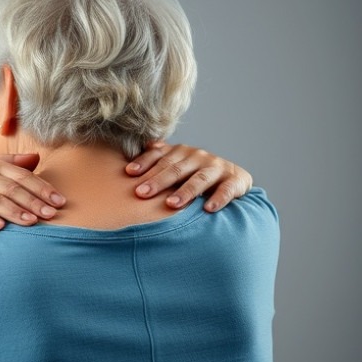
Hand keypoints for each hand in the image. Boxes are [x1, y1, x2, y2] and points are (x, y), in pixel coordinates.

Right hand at [0, 154, 65, 229]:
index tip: (60, 201)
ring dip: (15, 211)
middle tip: (52, 214)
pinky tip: (0, 227)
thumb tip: (36, 159)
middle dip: (34, 201)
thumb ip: (11, 163)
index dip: (42, 188)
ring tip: (32, 222)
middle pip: (13, 188)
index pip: (22, 176)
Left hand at [125, 143, 252, 212]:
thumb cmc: (194, 176)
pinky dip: (218, 198)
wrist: (234, 180)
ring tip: (171, 204)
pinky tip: (207, 208)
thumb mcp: (176, 168)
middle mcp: (198, 157)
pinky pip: (226, 190)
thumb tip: (126, 164)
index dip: (144, 162)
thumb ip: (156, 164)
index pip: (160, 155)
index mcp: (180, 153)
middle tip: (142, 193)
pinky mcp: (235, 181)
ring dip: (185, 191)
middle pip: (176, 168)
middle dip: (158, 181)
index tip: (129, 173)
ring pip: (199, 179)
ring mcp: (217, 168)